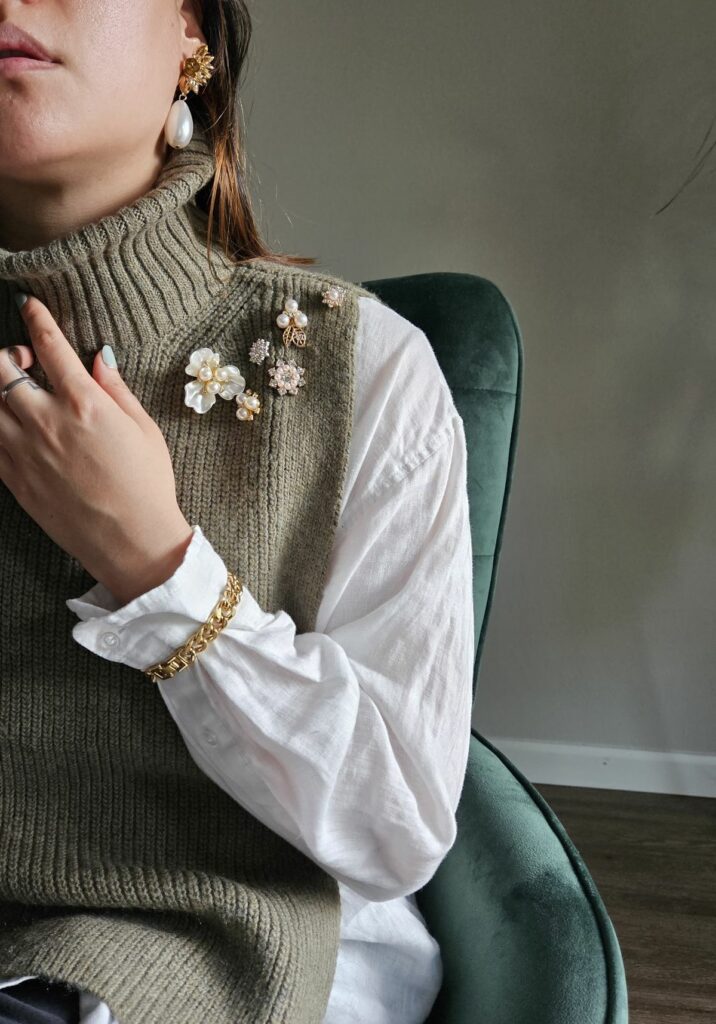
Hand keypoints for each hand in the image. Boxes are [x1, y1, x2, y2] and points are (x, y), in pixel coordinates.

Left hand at [0, 294, 193, 605]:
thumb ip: (116, 389)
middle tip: (25, 360)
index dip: (36, 318)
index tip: (29, 305)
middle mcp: (47, 422)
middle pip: (0, 367)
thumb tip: (98, 356)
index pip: (49, 346)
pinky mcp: (13, 478)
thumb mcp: (144, 429)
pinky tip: (10, 424)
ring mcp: (24, 451)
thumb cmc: (148, 486)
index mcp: (85, 404)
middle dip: (7, 353)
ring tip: (16, 392)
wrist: (132, 542)